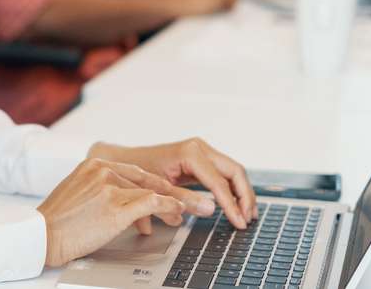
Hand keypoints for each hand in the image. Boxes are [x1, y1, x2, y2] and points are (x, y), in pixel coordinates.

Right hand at [36, 158, 215, 266]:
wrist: (43, 234)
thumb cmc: (58, 221)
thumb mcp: (79, 193)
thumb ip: (100, 189)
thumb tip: (121, 201)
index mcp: (93, 164)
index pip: (134, 172)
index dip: (156, 183)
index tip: (169, 190)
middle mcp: (103, 170)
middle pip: (147, 179)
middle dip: (172, 191)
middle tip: (192, 198)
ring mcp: (110, 187)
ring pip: (152, 190)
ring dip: (176, 201)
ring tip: (193, 208)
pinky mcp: (116, 205)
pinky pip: (151, 203)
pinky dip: (169, 206)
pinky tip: (178, 211)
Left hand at [90, 138, 256, 229]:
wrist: (122, 160)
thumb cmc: (135, 173)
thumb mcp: (156, 189)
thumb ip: (180, 200)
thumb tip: (206, 211)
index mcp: (190, 153)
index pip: (219, 182)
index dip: (232, 204)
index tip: (239, 222)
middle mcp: (199, 148)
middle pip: (235, 170)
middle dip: (245, 196)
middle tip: (248, 219)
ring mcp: (201, 151)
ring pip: (233, 171)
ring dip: (243, 193)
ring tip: (247, 215)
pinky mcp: (201, 160)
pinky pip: (224, 174)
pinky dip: (233, 189)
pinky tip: (237, 205)